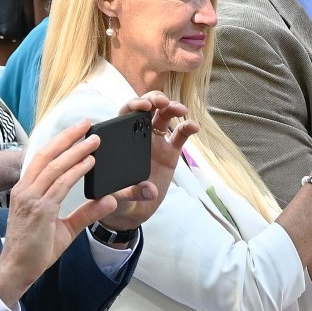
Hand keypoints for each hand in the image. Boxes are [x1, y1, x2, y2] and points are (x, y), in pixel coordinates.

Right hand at [0, 122, 118, 304]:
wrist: (18, 269)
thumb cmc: (34, 250)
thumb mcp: (65, 228)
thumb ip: (86, 213)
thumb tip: (108, 200)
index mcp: (26, 190)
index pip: (43, 158)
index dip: (60, 142)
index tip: (76, 132)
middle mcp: (25, 190)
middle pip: (47, 154)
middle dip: (68, 137)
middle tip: (86, 124)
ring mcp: (30, 198)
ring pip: (55, 166)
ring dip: (76, 150)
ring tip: (94, 140)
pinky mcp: (39, 209)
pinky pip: (60, 184)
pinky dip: (76, 171)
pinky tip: (89, 163)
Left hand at [97, 95, 197, 230]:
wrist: (132, 210)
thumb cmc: (117, 199)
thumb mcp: (117, 198)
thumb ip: (132, 193)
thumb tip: (151, 191)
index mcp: (121, 139)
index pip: (125, 114)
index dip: (133, 105)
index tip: (142, 107)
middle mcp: (138, 136)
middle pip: (147, 109)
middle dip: (154, 99)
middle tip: (162, 102)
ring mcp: (156, 143)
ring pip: (164, 117)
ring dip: (173, 108)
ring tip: (181, 110)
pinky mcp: (170, 153)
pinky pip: (180, 136)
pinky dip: (187, 128)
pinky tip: (194, 126)